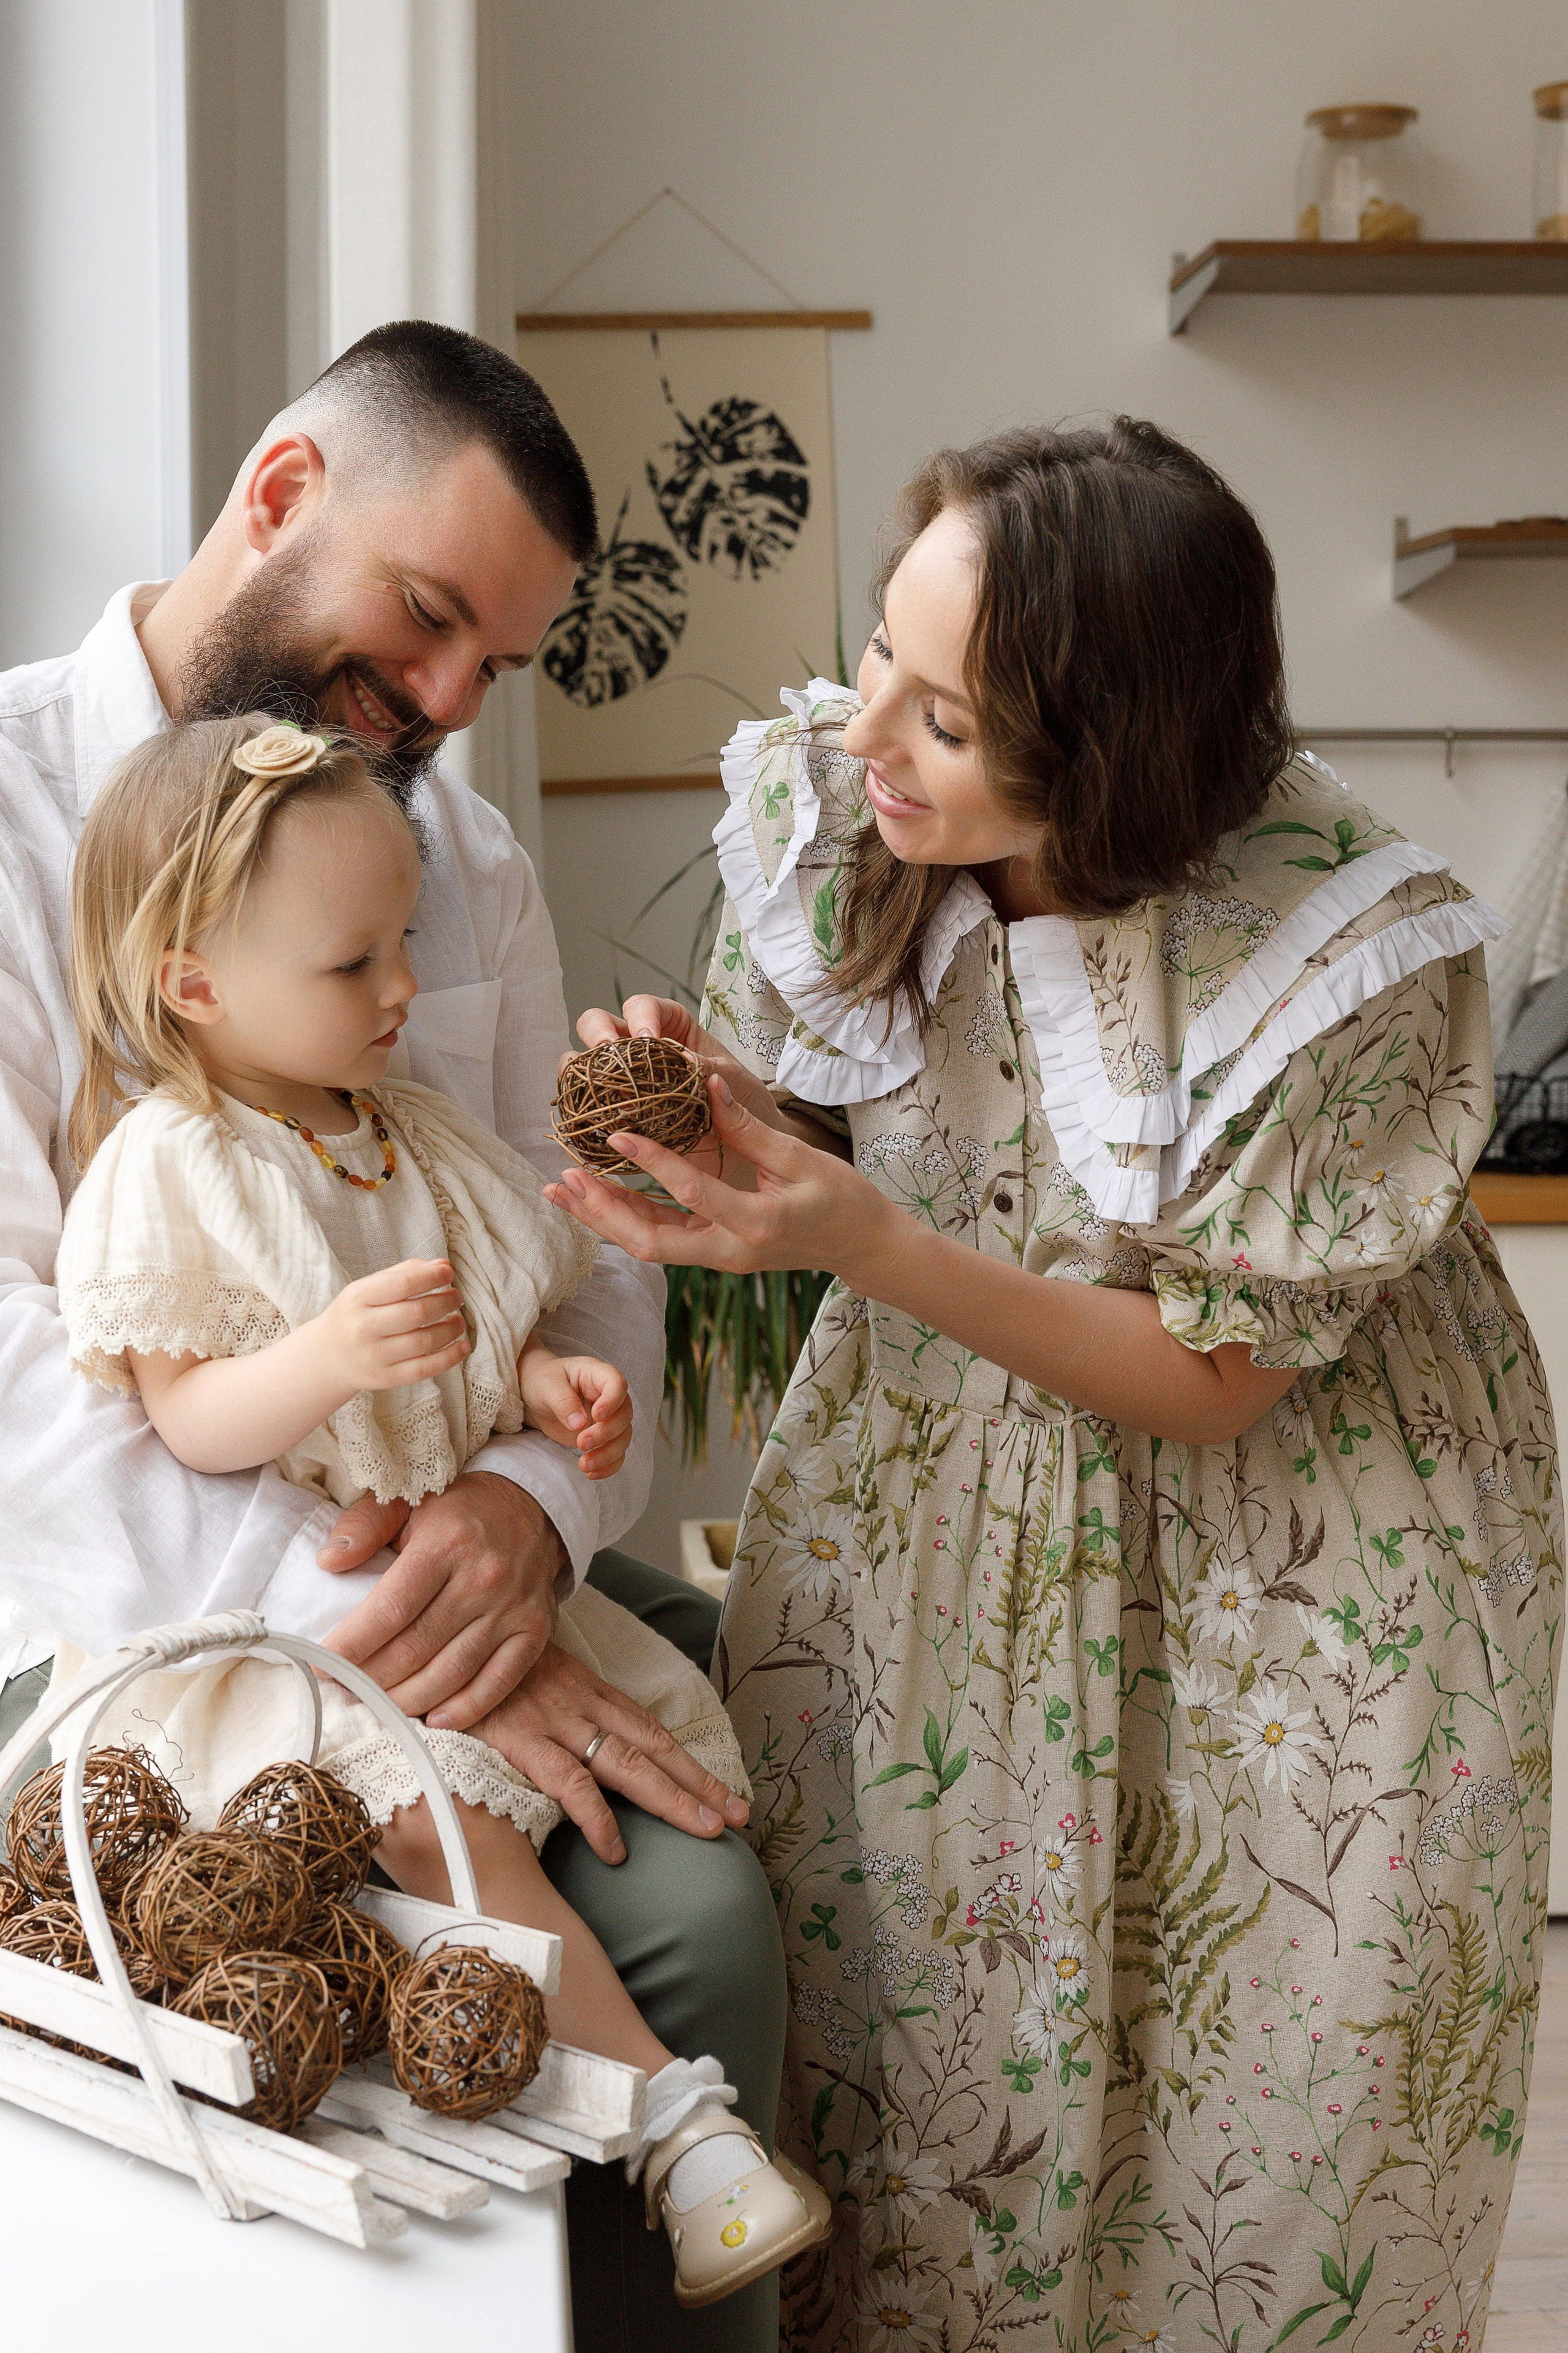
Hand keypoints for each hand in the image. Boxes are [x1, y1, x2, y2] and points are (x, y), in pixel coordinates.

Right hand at [316, 1258, 467, 1392]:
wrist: (326, 1356)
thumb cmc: (355, 1315)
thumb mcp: (368, 1288)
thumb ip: (404, 1273)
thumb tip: (443, 1265)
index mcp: (357, 1298)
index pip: (403, 1284)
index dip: (432, 1277)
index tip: (449, 1273)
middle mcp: (363, 1327)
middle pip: (417, 1313)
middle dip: (446, 1302)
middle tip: (457, 1297)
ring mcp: (373, 1356)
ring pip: (424, 1341)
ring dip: (451, 1329)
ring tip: (459, 1321)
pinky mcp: (385, 1378)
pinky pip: (424, 1369)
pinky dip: (450, 1357)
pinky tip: (463, 1347)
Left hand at [320, 1471, 564, 1727]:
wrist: (534, 1505)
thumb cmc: (460, 1508)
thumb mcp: (408, 1499)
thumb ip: (365, 1525)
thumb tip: (328, 1562)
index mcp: (448, 1544)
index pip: (391, 1609)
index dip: (352, 1645)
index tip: (321, 1663)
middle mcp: (485, 1579)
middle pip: (416, 1648)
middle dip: (371, 1677)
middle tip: (342, 1688)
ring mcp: (513, 1609)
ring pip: (452, 1673)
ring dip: (408, 1699)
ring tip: (377, 1705)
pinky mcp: (536, 1631)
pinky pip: (498, 1682)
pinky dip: (465, 1709)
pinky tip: (434, 1719)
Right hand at [467, 1641, 749, 1863]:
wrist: (437, 1645)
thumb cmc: (483, 1673)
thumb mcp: (535, 1682)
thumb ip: (564, 1712)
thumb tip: (589, 1747)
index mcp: (590, 1693)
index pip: (652, 1732)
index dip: (691, 1764)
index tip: (727, 1792)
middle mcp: (584, 1706)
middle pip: (655, 1749)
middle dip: (701, 1784)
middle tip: (741, 1816)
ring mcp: (557, 1723)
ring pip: (628, 1765)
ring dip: (673, 1799)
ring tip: (710, 1830)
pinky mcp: (523, 1742)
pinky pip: (570, 1784)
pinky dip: (597, 1818)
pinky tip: (618, 1851)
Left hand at [518, 1343, 632, 1479]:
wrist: (536, 1395)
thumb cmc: (542, 1382)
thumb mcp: (547, 1386)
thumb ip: (563, 1402)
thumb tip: (580, 1424)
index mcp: (597, 1375)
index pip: (618, 1384)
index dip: (612, 1401)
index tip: (596, 1416)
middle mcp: (608, 1397)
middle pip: (624, 1415)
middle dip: (606, 1433)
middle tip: (581, 1442)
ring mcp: (608, 1418)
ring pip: (623, 1437)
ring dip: (608, 1454)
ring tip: (584, 1465)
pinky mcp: (603, 1438)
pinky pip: (616, 1453)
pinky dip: (608, 1466)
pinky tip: (591, 1473)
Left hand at [546, 1072, 897, 1284]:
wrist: (861, 1246)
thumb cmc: (841, 1198)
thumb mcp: (800, 1158)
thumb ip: (747, 1127)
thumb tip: (705, 1083)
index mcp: (756, 1224)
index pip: (693, 1193)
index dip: (652, 1164)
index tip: (616, 1134)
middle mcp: (729, 1250)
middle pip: (650, 1241)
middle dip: (603, 1212)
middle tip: (565, 1179)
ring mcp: (719, 1258)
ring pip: (647, 1246)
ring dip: (603, 1218)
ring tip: (562, 1190)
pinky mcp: (713, 1254)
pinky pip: (660, 1241)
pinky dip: (624, 1221)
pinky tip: (595, 1198)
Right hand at [571, 995, 786, 1166]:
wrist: (745, 1143)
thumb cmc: (742, 1100)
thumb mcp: (734, 1081)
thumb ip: (711, 1069)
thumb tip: (686, 1061)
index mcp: (669, 1025)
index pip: (642, 1006)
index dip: (640, 1017)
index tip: (648, 1040)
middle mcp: (637, 1048)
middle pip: (597, 1023)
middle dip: (597, 1033)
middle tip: (606, 1052)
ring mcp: (622, 1079)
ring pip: (582, 1063)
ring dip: (582, 1072)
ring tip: (595, 1090)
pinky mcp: (616, 1112)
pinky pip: (586, 1105)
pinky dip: (584, 1111)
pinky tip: (594, 1123)